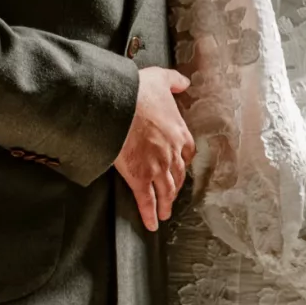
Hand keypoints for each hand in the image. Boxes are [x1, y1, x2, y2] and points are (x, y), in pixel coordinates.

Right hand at [113, 66, 193, 230]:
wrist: (118, 104)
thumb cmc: (137, 91)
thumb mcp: (160, 79)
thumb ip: (174, 81)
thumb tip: (184, 82)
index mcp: (178, 131)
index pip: (187, 152)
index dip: (183, 162)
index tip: (180, 167)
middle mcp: (172, 152)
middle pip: (178, 175)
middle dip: (175, 187)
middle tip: (172, 195)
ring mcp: (157, 167)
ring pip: (166, 191)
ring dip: (166, 204)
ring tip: (164, 214)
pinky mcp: (139, 177)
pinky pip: (146, 201)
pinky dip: (149, 214)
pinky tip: (151, 225)